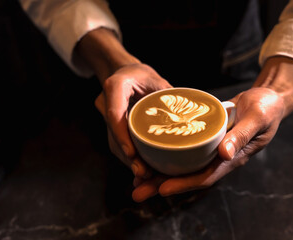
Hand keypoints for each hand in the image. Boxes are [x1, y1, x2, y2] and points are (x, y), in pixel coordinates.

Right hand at [76, 28, 171, 176]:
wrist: (124, 73)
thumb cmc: (141, 75)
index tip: (132, 154)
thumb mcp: (156, 79)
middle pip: (113, 134)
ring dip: (129, 160)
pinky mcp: (111, 126)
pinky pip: (118, 143)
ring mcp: (106, 115)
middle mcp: (106, 102)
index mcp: (115, 86)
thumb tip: (187, 118)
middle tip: (143, 173)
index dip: (123, 136)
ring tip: (145, 176)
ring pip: (114, 142)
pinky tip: (142, 169)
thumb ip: (167, 97)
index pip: (115, 114)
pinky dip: (130, 156)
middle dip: (128, 156)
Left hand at [132, 56, 292, 201]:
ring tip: (137, 179)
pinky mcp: (206, 139)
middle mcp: (219, 158)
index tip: (162, 189)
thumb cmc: (266, 108)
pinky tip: (150, 154)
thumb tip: (225, 154)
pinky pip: (185, 151)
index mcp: (232, 158)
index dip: (184, 184)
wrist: (267, 100)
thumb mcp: (257, 118)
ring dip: (160, 174)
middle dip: (162, 185)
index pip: (205, 177)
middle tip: (137, 191)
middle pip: (188, 177)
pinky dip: (168, 156)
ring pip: (183, 166)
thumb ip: (242, 135)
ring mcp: (211, 150)